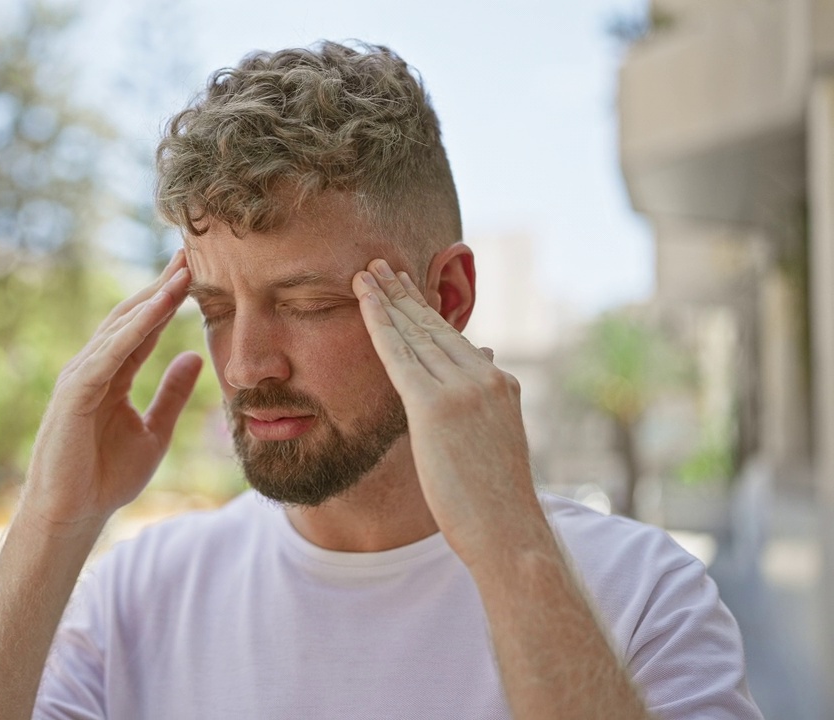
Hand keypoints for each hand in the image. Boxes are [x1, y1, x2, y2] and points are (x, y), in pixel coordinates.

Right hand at [20, 251, 201, 535]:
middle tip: (193, 251)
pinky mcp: (76, 391)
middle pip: (132, 316)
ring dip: (153, 297)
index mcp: (112, 375)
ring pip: (121, 326)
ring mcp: (81, 376)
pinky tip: (161, 307)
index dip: (170, 299)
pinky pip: (112, 352)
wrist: (73, 514)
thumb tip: (194, 356)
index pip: (144, 328)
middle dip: (162, 284)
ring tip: (184, 270)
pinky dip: (137, 327)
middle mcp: (94, 367)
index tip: (198, 271)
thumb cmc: (106, 478)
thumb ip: (172, 395)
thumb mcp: (154, 431)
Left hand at [354, 259, 548, 566]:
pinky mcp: (435, 407)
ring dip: (386, 299)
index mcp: (499, 384)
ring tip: (365, 273)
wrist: (510, 531)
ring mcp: (462, 390)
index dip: (425, 309)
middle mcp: (484, 377)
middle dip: (402, 293)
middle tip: (379, 264)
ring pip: (414, 333)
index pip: (453, 337)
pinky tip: (363, 300)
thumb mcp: (496, 439)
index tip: (406, 284)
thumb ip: (485, 398)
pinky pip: (399, 355)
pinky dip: (379, 323)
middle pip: (433, 326)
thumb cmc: (498, 499)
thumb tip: (483, 355)